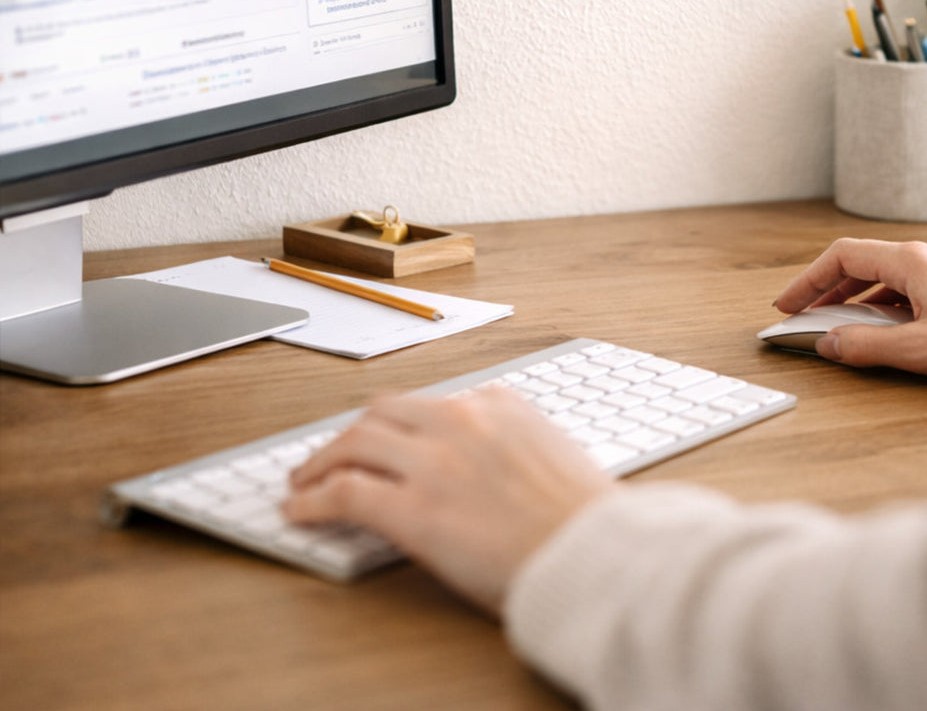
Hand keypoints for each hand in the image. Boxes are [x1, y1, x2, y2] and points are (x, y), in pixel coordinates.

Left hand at [283, 387, 611, 614]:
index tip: (388, 440)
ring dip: (323, 459)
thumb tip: (485, 466)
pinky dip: (314, 498)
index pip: (432, 403)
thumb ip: (513, 445)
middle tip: (337, 453)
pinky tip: (300, 510)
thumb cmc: (585, 519)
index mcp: (500, 403)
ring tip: (305, 479)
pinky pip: (346, 494)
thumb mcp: (554, 455)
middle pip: (384, 411)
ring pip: (355, 441)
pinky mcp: (414, 510)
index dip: (400, 426)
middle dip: (354, 432)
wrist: (594, 554)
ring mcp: (434, 461)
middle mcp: (462, 419)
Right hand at [772, 239, 926, 385]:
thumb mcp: (920, 350)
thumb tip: (828, 344)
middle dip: (828, 290)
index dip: (808, 280)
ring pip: (886, 275)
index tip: (788, 303)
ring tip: (841, 324)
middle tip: (805, 314)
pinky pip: (910, 286)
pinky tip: (887, 328)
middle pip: (861, 263)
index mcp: (911, 260)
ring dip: (857, 298)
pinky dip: (885, 303)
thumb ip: (866, 347)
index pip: (842, 256)